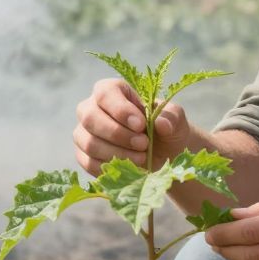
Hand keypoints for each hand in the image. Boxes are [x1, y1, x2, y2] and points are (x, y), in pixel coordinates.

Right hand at [73, 78, 190, 177]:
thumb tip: (162, 124)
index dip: (120, 110)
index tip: (141, 124)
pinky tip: (129, 169)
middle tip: (144, 144)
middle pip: (91, 118)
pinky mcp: (83, 155)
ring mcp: (84, 132)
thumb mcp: (175, 119)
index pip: (105, 93)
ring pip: (89, 143)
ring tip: (142, 158)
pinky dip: (109, 168)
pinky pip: (87, 162)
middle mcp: (91, 108)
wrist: (163, 154)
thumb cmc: (165, 129)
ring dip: (116, 153)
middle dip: (118, 134)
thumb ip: (171, 116)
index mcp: (112, 90)